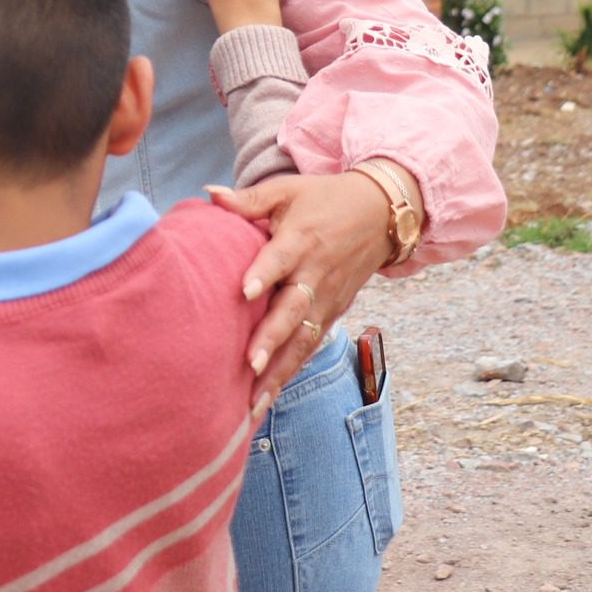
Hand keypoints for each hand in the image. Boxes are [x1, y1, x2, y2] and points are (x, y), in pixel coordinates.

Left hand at [205, 171, 391, 412]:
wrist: (382, 213)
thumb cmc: (325, 199)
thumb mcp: (288, 190)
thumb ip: (249, 199)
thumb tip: (209, 194)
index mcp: (301, 239)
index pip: (280, 259)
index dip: (262, 274)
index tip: (242, 292)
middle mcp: (316, 274)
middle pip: (294, 310)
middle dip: (272, 339)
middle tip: (249, 364)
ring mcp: (328, 298)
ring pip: (304, 339)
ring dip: (280, 371)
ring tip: (255, 401)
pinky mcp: (334, 313)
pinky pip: (311, 346)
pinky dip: (292, 371)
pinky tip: (269, 396)